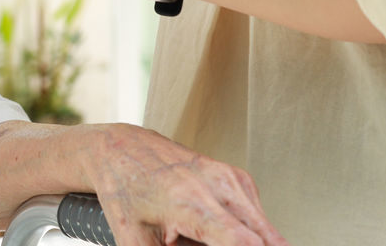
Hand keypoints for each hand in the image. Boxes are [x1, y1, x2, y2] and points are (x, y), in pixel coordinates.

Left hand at [81, 124, 286, 245]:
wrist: (119, 148)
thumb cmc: (125, 192)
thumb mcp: (136, 241)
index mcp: (191, 203)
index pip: (244, 242)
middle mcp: (217, 185)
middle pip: (265, 237)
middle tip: (200, 241)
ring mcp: (230, 177)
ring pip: (264, 230)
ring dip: (249, 242)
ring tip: (200, 236)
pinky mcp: (237, 176)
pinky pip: (255, 216)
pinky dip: (247, 231)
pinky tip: (218, 233)